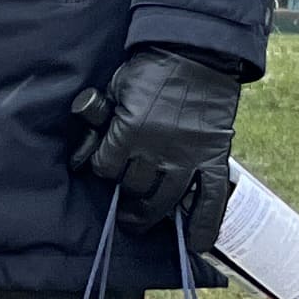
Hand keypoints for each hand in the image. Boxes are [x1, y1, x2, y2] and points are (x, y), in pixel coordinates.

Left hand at [73, 47, 244, 238]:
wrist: (195, 55)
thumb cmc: (148, 70)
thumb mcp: (114, 91)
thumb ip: (102, 121)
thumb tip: (84, 151)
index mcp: (129, 131)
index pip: (104, 168)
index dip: (101, 168)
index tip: (103, 167)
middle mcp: (158, 149)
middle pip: (134, 187)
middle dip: (126, 195)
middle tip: (124, 206)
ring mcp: (188, 155)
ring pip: (165, 198)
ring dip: (152, 212)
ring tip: (142, 219)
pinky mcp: (213, 157)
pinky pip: (210, 198)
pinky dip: (204, 223)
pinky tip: (196, 243)